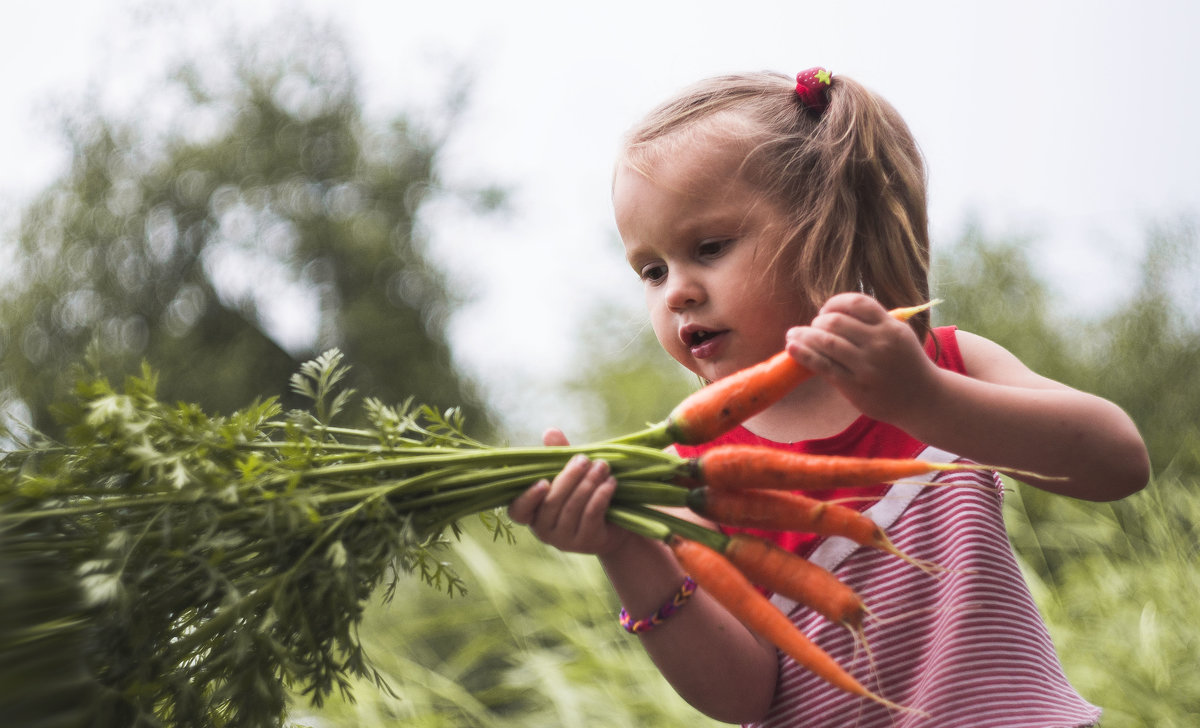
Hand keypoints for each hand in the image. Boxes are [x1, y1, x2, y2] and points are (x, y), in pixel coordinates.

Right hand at [507, 429, 629, 555]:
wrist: (615, 525)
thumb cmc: (584, 494)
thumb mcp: (570, 474)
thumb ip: (557, 455)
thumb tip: (550, 432)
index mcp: (533, 513)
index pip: (518, 511)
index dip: (528, 498)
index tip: (543, 482)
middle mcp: (544, 531)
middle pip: (552, 503)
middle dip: (569, 478)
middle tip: (585, 459)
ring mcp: (565, 540)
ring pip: (573, 508)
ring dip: (589, 483)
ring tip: (602, 466)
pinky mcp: (587, 542)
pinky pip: (591, 516)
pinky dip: (601, 496)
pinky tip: (611, 483)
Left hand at [784, 293, 939, 423]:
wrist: (924, 400)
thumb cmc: (907, 365)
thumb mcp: (899, 336)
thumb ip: (874, 323)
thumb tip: (834, 313)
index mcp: (890, 327)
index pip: (856, 302)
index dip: (834, 303)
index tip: (826, 310)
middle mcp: (879, 343)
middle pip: (836, 321)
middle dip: (818, 321)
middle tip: (813, 327)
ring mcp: (867, 366)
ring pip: (826, 342)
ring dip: (804, 335)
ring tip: (793, 334)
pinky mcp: (855, 386)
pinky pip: (823, 366)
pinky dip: (803, 354)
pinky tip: (791, 348)